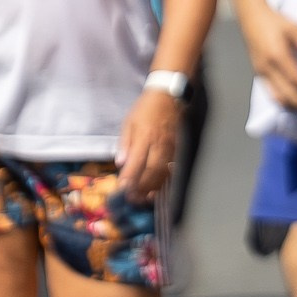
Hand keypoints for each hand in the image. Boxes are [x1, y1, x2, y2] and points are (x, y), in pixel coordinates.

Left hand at [115, 87, 181, 203]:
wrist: (168, 98)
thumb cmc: (145, 110)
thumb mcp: (128, 122)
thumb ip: (125, 143)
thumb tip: (120, 163)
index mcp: (144, 136)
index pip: (137, 161)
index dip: (130, 176)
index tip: (122, 188)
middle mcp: (158, 144)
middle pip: (152, 171)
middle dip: (142, 187)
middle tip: (133, 199)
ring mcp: (170, 148)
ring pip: (163, 172)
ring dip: (153, 188)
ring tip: (143, 198)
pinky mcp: (176, 150)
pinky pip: (170, 169)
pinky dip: (163, 181)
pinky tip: (156, 189)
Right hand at [243, 3, 296, 115]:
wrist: (251, 17)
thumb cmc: (275, 21)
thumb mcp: (295, 30)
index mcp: (278, 56)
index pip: (296, 81)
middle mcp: (267, 67)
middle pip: (287, 93)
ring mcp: (261, 71)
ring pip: (277, 96)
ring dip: (293, 105)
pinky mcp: (257, 72)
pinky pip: (270, 91)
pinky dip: (282, 100)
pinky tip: (292, 101)